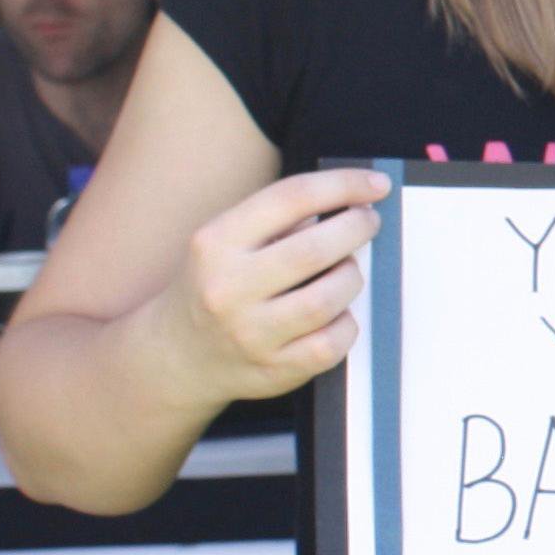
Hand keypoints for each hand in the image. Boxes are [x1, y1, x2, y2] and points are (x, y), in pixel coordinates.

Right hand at [146, 168, 385, 403]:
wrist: (178, 356)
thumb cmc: (217, 284)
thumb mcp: (226, 241)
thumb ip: (278, 217)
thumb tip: (350, 198)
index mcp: (216, 244)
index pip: (291, 198)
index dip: (343, 185)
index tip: (376, 184)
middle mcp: (228, 289)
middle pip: (314, 250)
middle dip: (356, 229)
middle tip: (368, 223)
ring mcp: (250, 334)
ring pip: (328, 299)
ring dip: (350, 277)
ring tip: (345, 270)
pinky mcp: (273, 370)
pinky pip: (332, 344)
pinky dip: (347, 324)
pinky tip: (338, 313)